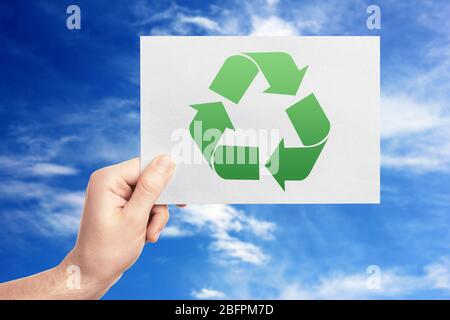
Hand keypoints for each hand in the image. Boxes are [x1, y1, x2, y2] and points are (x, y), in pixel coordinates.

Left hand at [62, 155, 174, 296]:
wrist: (92, 273)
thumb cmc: (109, 250)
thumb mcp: (135, 218)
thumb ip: (152, 187)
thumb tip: (167, 159)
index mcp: (107, 179)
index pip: (145, 165)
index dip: (163, 180)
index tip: (178, 199)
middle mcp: (110, 181)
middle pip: (150, 180)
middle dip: (158, 206)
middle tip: (155, 227)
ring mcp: (115, 192)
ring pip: (151, 194)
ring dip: (156, 216)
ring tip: (149, 235)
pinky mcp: (121, 202)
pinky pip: (146, 202)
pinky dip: (150, 219)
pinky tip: (146, 235)